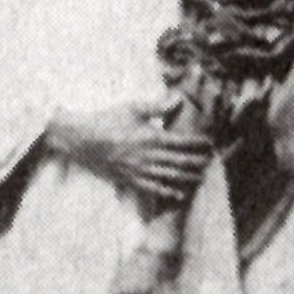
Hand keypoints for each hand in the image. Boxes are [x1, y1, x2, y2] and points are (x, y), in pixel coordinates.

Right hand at [48, 103, 212, 205]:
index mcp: (150, 137)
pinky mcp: (130, 179)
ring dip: (188, 177)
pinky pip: (153, 188)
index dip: (198, 143)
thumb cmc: (106, 120)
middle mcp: (148, 156)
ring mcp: (139, 170)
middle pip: (180, 161)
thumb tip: (177, 98)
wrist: (81, 139)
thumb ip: (157, 106)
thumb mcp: (131, 108)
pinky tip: (180, 194)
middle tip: (212, 160)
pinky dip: (168, 192)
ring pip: (170, 176)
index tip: (210, 143)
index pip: (182, 142)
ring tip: (201, 176)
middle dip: (198, 161)